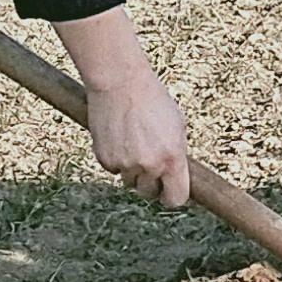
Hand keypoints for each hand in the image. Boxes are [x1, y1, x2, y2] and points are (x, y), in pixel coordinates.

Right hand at [52, 7, 188, 203]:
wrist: (120, 83)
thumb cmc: (153, 100)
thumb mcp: (177, 127)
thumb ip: (177, 155)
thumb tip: (176, 175)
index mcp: (173, 158)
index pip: (175, 198)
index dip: (171, 195)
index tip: (168, 190)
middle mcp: (150, 166)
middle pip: (149, 193)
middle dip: (150, 182)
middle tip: (148, 163)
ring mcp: (126, 165)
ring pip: (129, 181)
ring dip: (131, 170)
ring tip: (133, 142)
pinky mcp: (105, 159)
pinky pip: (112, 169)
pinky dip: (115, 159)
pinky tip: (118, 137)